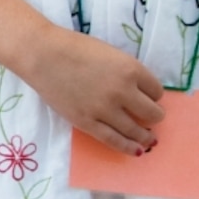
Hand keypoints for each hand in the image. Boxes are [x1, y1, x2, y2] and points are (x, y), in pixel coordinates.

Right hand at [23, 27, 165, 154]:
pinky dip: (128, 147)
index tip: (148, 98)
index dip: (154, 95)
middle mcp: (123, 91)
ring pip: (136, 130)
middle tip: (150, 116)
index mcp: (131, 69)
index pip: (157, 91)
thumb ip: (127, 72)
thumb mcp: (111, 54)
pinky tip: (137, 150)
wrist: (42, 55)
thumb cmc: (75, 48)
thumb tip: (138, 92)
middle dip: (153, 115)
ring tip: (149, 138)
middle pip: (152, 113)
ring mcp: (105, 110)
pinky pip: (114, 140)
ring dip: (146, 135)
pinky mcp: (87, 123)